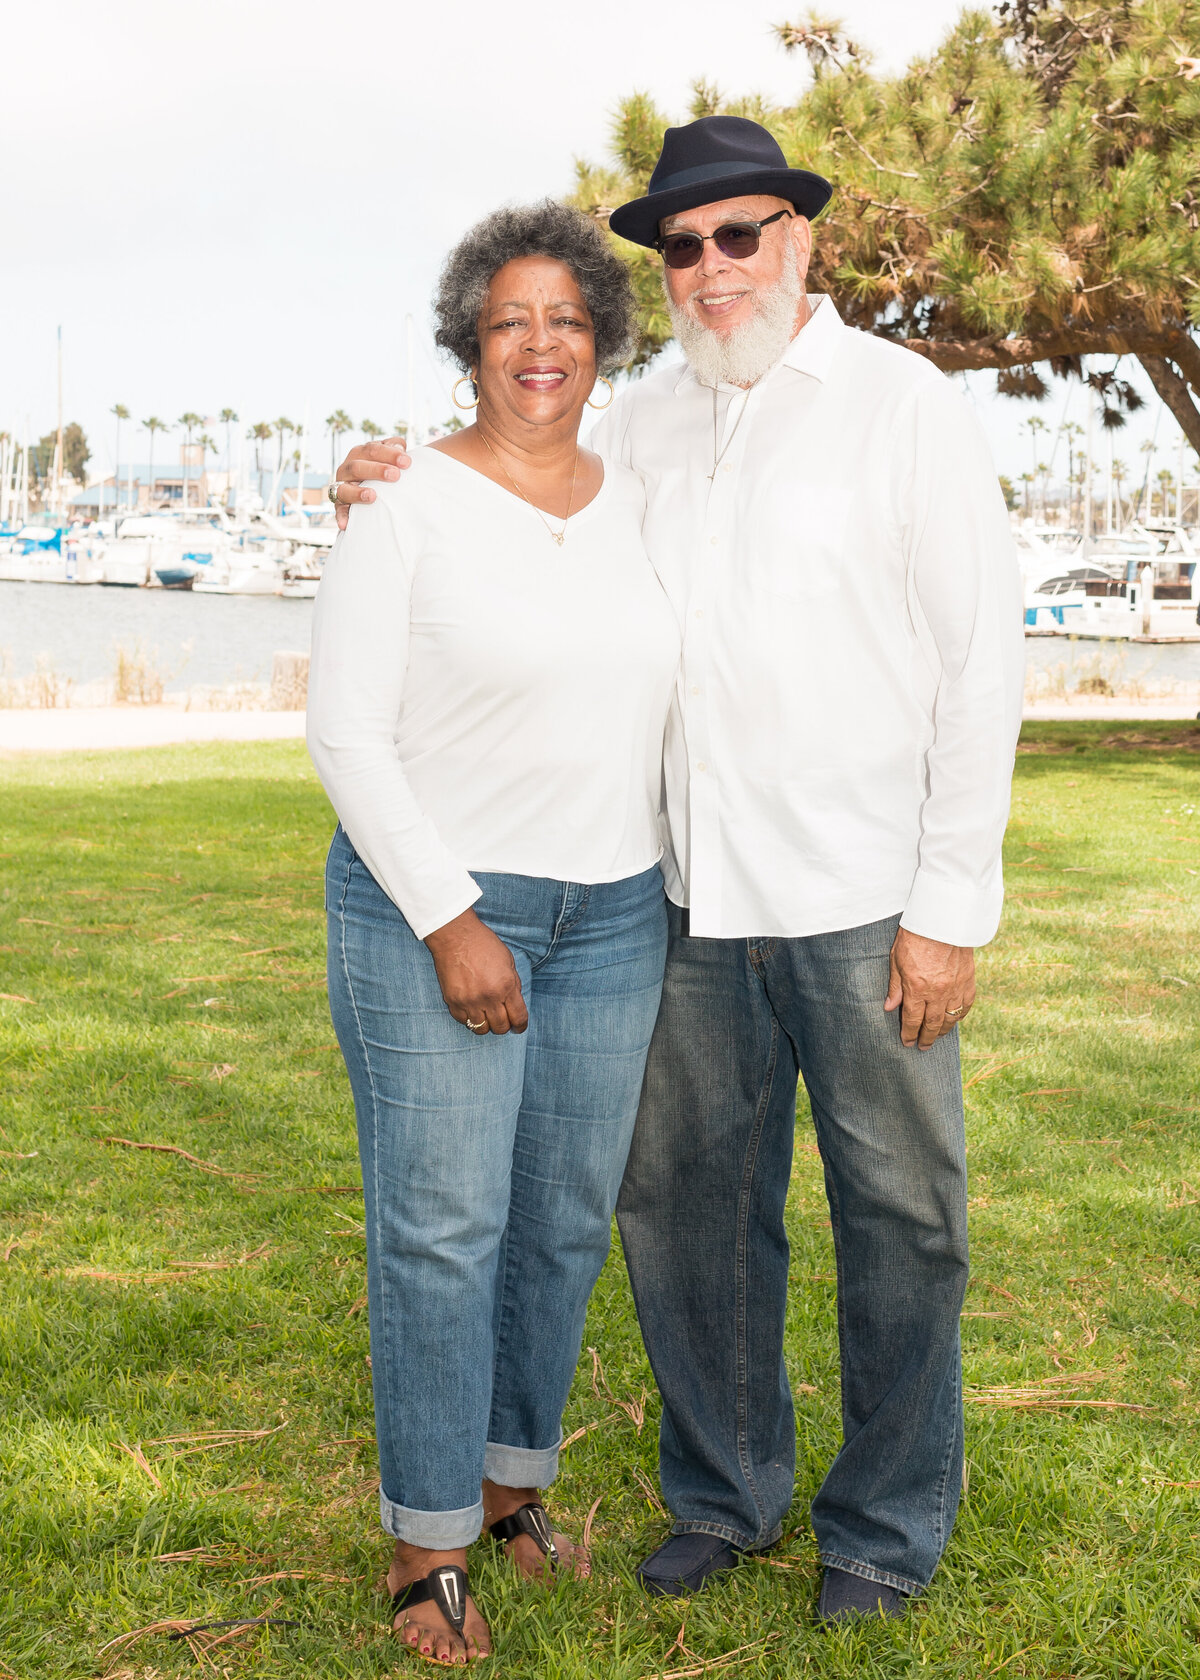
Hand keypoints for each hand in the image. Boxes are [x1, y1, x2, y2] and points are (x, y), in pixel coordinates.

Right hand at [331, 438, 411, 529]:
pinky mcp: (340, 504)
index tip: (407, 462)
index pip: (372, 450)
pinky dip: (342, 517)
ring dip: (357, 493)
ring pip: (344, 488)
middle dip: (376, 470)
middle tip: (395, 475)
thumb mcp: (390, 456)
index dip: (389, 454)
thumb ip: (396, 447)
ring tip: (372, 496)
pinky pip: (339, 511)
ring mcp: (342, 486)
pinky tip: (346, 525)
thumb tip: (401, 450)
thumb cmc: (386, 469)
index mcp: (360, 453)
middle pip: (358, 466)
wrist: (375, 491)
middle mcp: (348, 468)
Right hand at [424, 907, 527, 1035]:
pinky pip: (464, 1021)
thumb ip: (513, 984)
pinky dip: (469, 1018)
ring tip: (486, 1015)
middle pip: (500, 1027)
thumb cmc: (483, 944)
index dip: (521, 1026)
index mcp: (506, 986)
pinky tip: (472, 1009)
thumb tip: (514, 1003)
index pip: (518, 1017)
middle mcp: (488, 997)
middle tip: (502, 1019)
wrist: (455, 936)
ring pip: (481, 1029)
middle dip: (505, 1026)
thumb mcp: (508, 961)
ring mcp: (469, 1001)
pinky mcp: (453, 1002)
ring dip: (487, 1024)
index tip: (519, 1027)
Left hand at [884, 927, 974, 1049]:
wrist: (943, 919)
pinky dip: (959, 1016)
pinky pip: (965, 1006)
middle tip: (922, 1047)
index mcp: (917, 987)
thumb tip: (889, 1007)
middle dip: (926, 1038)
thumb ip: (895, 986)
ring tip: (936, 1037)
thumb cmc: (915, 936)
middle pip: (932, 1024)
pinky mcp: (968, 981)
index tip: (906, 1042)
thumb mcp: (896, 959)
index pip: (912, 1019)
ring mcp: (956, 988)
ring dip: (943, 1031)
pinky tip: (953, 1020)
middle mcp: (938, 992)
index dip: (908, 1033)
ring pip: (950, 1018)